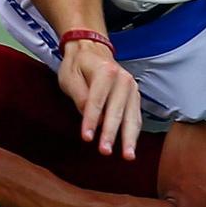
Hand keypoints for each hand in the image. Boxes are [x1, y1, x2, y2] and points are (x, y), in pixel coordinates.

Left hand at [58, 40, 140, 159]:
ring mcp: (132, 88)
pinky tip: (131, 148)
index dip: (91, 120)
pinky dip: (134, 133)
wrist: (92, 50)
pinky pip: (135, 117)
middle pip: (116, 110)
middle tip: (105, 151)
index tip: (86, 138)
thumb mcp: (70, 76)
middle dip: (111, 133)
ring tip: (127, 156)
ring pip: (131, 116)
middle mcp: (123, 79)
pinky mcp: (134, 97)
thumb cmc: (78, 65)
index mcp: (105, 71)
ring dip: (129, 138)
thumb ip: (79, 95)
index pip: (97, 100)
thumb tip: (90, 116)